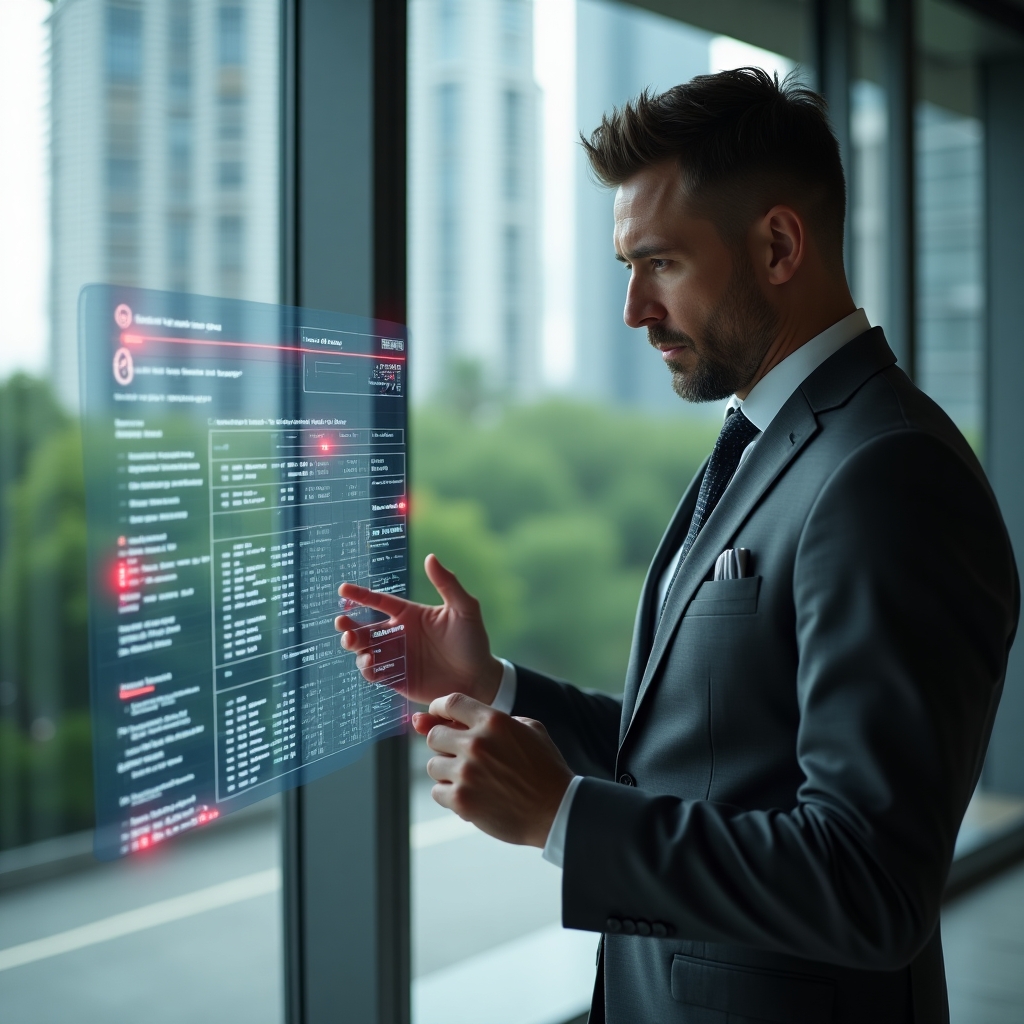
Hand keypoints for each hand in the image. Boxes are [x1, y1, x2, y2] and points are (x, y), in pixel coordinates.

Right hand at [335, 554, 502, 706]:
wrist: (479, 678)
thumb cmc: (473, 641)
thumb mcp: (464, 609)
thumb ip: (447, 584)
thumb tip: (430, 557)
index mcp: (410, 615)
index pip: (380, 601)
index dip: (361, 595)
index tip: (343, 589)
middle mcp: (399, 635)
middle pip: (365, 628)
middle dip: (349, 626)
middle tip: (341, 623)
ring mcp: (397, 657)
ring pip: (365, 650)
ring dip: (355, 646)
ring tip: (354, 644)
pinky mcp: (397, 679)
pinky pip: (375, 673)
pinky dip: (367, 669)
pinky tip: (369, 664)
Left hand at [413, 693, 574, 847]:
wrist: (556, 810)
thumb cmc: (545, 769)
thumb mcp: (531, 729)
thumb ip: (496, 719)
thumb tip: (459, 719)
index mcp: (494, 721)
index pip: (452, 702)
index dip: (439, 708)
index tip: (437, 716)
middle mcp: (476, 743)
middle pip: (434, 735)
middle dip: (444, 744)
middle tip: (459, 755)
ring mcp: (466, 772)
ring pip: (433, 765)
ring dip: (446, 772)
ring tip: (468, 779)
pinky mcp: (461, 801)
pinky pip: (437, 791)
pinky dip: (450, 795)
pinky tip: (469, 795)